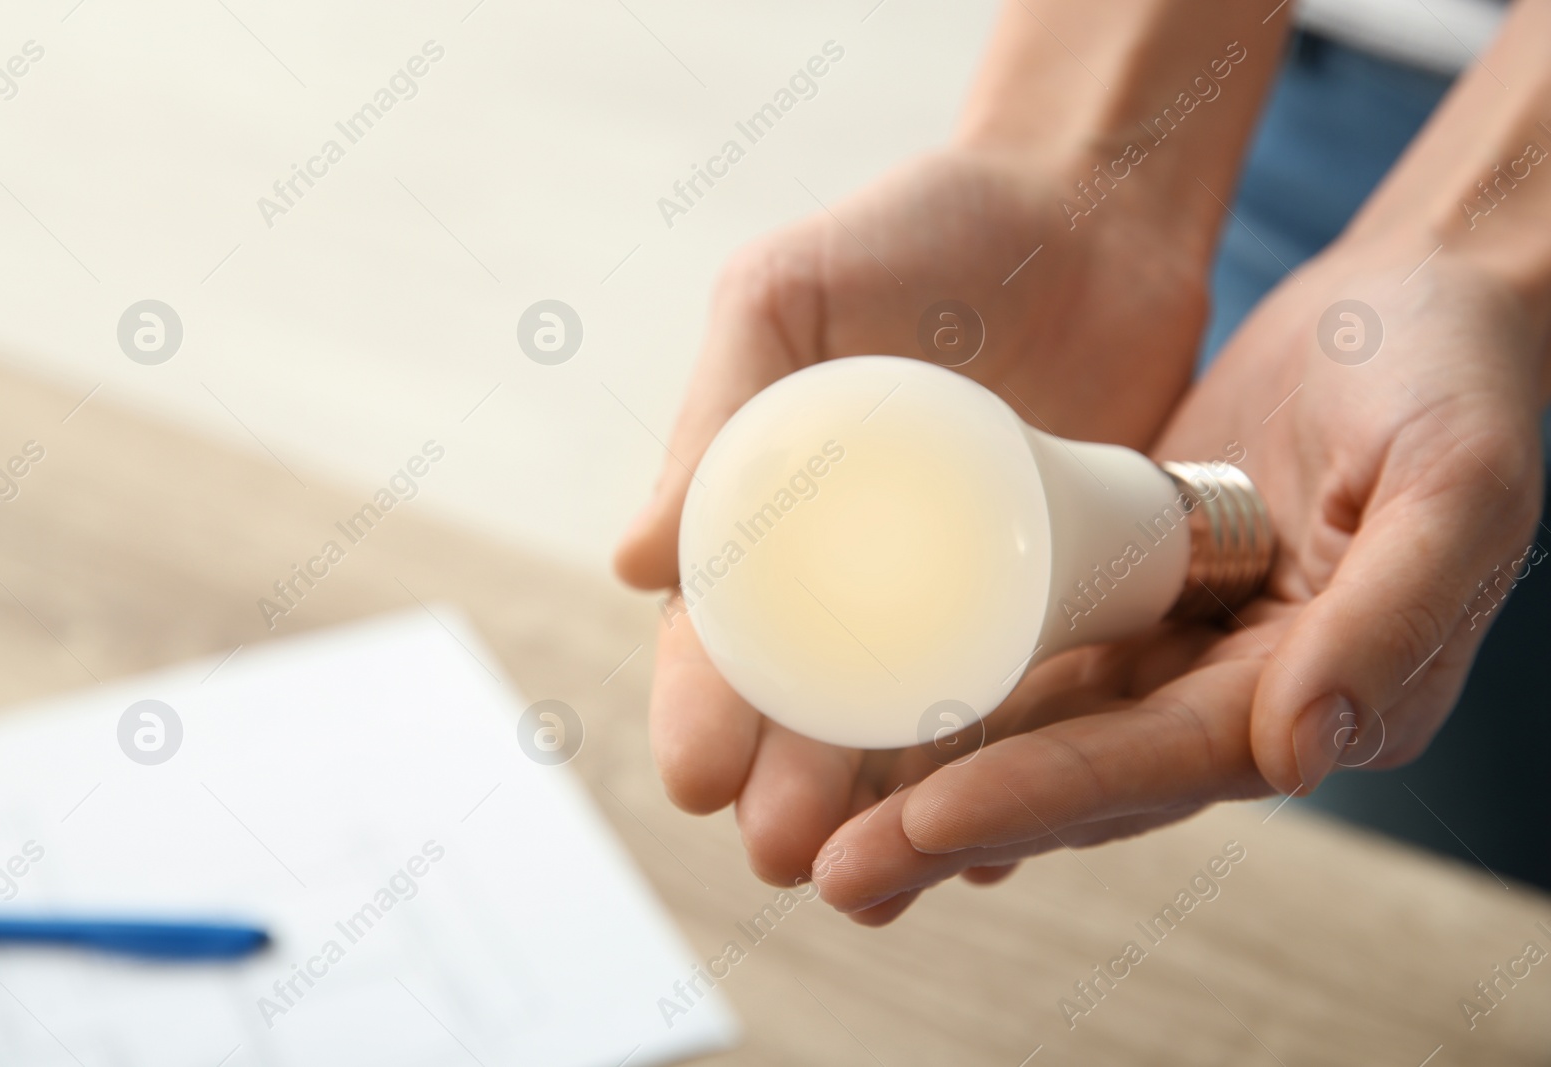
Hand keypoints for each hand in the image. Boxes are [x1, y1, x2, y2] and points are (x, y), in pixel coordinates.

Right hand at [614, 146, 1216, 914]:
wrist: (1090, 210)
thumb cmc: (916, 235)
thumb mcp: (788, 298)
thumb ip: (719, 411)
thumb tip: (631, 564)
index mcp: (771, 516)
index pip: (721, 634)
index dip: (700, 708)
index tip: (694, 775)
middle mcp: (857, 576)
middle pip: (810, 709)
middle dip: (784, 789)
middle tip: (782, 852)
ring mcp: (958, 599)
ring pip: (907, 733)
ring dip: (885, 815)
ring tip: (877, 886)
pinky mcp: (1055, 605)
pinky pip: (1023, 708)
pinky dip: (1003, 777)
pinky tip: (994, 838)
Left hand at [816, 237, 1547, 919]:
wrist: (1417, 302)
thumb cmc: (1453, 373)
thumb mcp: (1456, 479)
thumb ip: (1393, 615)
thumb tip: (1298, 752)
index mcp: (1328, 691)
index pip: (1160, 764)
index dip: (1043, 795)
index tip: (924, 820)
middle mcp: (1242, 697)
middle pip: (1082, 779)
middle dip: (957, 828)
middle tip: (834, 870)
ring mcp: (1179, 654)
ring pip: (1039, 740)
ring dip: (934, 790)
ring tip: (820, 837)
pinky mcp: (1132, 602)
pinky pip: (1030, 668)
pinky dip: (953, 705)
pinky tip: (866, 736)